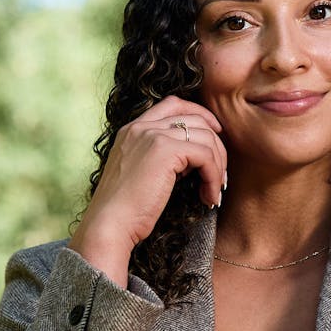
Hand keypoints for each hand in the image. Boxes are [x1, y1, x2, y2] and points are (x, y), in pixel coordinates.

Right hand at [68, 96, 225, 287]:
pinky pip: (206, 156)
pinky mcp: (165, 150)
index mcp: (132, 129)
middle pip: (195, 119)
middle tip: (220, 174)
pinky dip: (214, 177)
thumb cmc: (126, 211)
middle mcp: (140, 127)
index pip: (173, 104)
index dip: (200, 114)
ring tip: (214, 191)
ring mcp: (152, 135)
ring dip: (218, 166)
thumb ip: (163, 157)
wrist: (109, 225)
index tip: (216, 135)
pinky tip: (209, 197)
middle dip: (216, 145)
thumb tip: (199, 154)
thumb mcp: (142, 173)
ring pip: (205, 138)